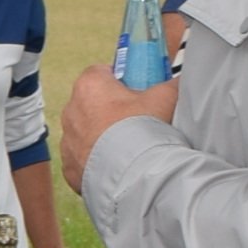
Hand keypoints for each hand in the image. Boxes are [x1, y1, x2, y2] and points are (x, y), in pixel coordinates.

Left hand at [59, 64, 177, 190]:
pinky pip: (83, 159)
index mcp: (89, 86)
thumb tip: (180, 81)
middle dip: (112, 109)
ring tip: (129, 146)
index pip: (101, 72)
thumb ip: (171, 84)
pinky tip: (118, 165)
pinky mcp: (69, 166)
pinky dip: (98, 161)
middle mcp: (71, 110)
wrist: (134, 174)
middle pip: (92, 103)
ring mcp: (67, 140)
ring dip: (103, 136)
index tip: (136, 90)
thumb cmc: (144, 129)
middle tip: (137, 120)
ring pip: (86, 133)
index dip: (120, 81)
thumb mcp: (166, 98)